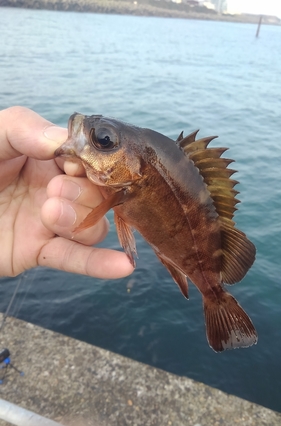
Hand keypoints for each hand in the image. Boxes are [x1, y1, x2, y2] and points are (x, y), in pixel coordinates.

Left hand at [0, 107, 133, 278]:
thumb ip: (22, 127)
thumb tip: (63, 141)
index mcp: (46, 158)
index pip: (88, 159)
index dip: (90, 163)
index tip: (77, 164)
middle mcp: (54, 189)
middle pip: (98, 194)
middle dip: (83, 192)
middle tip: (54, 191)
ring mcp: (49, 223)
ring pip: (92, 226)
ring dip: (82, 220)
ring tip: (50, 213)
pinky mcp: (38, 251)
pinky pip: (75, 260)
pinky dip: (99, 264)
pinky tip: (122, 265)